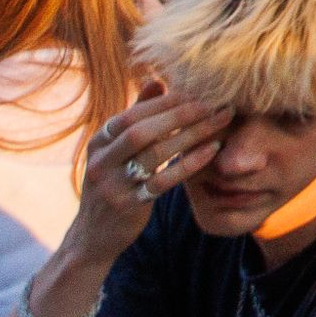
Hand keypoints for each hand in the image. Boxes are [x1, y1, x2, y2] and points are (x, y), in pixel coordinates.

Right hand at [70, 85, 236, 264]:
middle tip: (214, 101)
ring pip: (155, 155)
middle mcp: (100, 162)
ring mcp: (112, 186)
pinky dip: (189, 163)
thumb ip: (136, 117)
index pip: (132, 114)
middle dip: (181, 113)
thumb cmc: (114, 184)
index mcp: (98, 143)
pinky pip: (163, 182)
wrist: (93, 236)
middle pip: (142, 131)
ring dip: (192, 134)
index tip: (199, 88)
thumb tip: (157, 80)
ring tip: (222, 120)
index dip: (166, 100)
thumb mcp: (116, 151)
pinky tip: (212, 149)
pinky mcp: (128, 206)